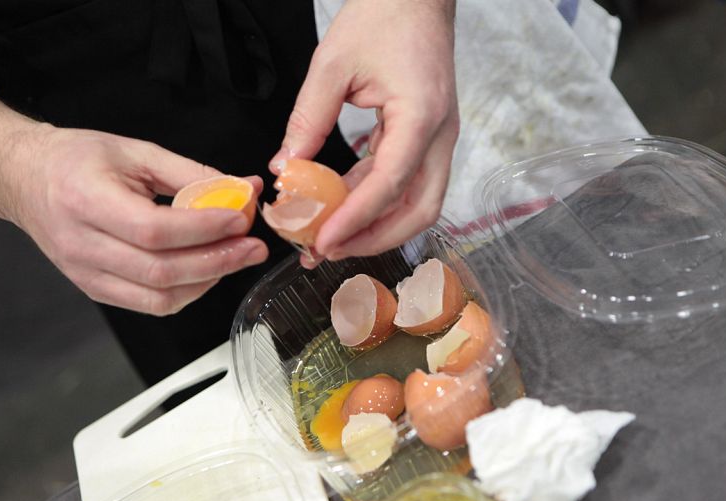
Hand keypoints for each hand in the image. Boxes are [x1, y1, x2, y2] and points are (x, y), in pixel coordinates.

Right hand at [0, 126, 266, 314]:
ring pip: (159, 297)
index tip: (241, 219)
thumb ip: (191, 173)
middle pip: (161, 271)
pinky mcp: (95, 289)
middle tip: (253, 247)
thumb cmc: (78, 159)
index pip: (155, 230)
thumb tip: (244, 188)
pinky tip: (207, 270)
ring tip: (236, 257)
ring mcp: (86, 274)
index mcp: (87, 202)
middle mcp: (82, 245)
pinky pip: (150, 305)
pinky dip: (186, 292)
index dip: (204, 228)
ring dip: (207, 280)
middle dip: (218, 261)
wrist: (26, 179)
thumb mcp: (136, 152)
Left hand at [270, 0, 458, 264]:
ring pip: (416, 203)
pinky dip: (373, 201)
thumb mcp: (332, 64)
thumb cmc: (382, 16)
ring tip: (329, 240)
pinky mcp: (425, 139)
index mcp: (421, 116)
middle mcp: (439, 135)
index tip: (323, 242)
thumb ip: (307, 119)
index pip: (391, 183)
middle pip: (420, 210)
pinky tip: (338, 208)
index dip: (356, 219)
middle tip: (329, 251)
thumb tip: (286, 169)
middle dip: (375, 239)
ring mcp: (437, 139)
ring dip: (375, 227)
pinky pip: (403, 182)